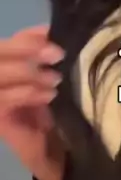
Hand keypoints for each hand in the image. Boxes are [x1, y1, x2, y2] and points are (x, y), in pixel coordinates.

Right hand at [0, 25, 63, 155]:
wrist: (50, 149)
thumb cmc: (50, 109)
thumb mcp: (47, 78)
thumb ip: (43, 56)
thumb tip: (52, 30)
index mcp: (4, 66)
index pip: (7, 44)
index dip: (26, 35)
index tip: (50, 31)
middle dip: (26, 48)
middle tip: (56, 53)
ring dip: (29, 73)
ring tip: (55, 79)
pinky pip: (5, 99)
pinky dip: (28, 93)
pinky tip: (49, 95)